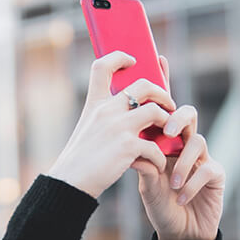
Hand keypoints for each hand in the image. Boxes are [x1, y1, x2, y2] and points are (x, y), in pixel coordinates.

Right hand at [46, 51, 174, 199]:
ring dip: (167, 122)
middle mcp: (106, 111)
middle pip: (143, 85)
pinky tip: (157, 165)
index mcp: (94, 105)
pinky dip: (159, 158)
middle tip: (168, 104)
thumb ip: (103, 119)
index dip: (119, 57)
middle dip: (162, 92)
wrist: (70, 182)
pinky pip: (155, 146)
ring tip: (169, 134)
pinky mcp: (127, 146)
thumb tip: (126, 115)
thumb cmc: (79, 161)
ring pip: (155, 111)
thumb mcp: (86, 130)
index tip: (132, 60)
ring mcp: (118, 127)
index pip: (102, 66)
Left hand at [131, 55, 225, 239]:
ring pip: (198, 141)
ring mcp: (203, 157)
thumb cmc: (160, 203)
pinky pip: (206, 169)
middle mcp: (185, 144)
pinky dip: (191, 183)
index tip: (158, 58)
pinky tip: (180, 196)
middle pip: (188, 114)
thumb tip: (133, 142)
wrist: (178, 232)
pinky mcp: (216, 175)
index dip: (164, 82)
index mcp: (166, 141)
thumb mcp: (144, 180)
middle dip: (178, 118)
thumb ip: (142, 159)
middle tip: (168, 132)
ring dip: (183, 164)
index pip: (165, 108)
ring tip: (171, 183)